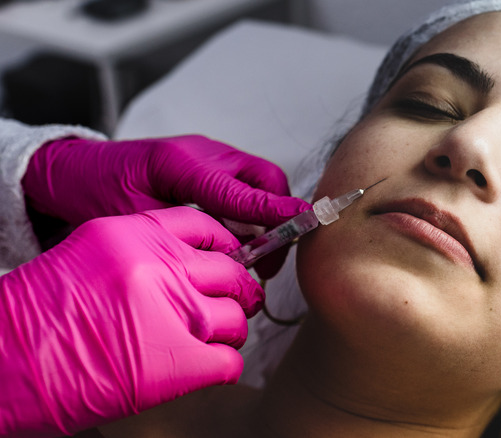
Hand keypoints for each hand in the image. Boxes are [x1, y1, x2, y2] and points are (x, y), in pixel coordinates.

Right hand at [0, 207, 260, 436]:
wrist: (1, 360)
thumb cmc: (35, 315)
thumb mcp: (90, 254)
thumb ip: (144, 254)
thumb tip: (192, 267)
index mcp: (135, 234)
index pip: (206, 228)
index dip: (225, 251)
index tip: (228, 263)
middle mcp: (159, 267)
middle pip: (231, 273)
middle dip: (236, 293)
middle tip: (231, 307)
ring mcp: (174, 313)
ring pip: (235, 319)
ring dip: (227, 334)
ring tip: (208, 343)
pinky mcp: (179, 361)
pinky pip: (228, 362)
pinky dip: (222, 368)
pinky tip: (203, 368)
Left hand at [22, 135, 310, 276]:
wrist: (72, 168)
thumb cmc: (94, 192)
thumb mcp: (134, 219)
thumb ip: (187, 234)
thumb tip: (231, 260)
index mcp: (182, 165)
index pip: (242, 191)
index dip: (277, 210)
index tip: (309, 220)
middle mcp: (204, 153)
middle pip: (265, 180)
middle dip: (278, 217)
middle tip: (265, 263)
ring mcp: (208, 155)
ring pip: (259, 182)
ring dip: (265, 217)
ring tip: (252, 258)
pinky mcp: (207, 163)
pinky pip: (243, 184)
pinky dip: (249, 211)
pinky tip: (237, 239)